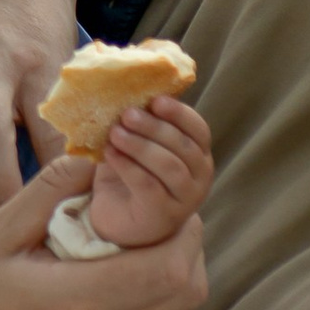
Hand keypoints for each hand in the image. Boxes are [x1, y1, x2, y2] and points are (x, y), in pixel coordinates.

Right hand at [0, 158, 205, 309]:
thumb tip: (104, 156)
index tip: (161, 202)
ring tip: (132, 256)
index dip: (180, 228)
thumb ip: (54, 189)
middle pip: (184, 295)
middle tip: (154, 223)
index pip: (168, 264)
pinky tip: (112, 298)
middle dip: (182, 250)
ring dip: (167, 284)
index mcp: (72, 304)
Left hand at [84, 96, 213, 249]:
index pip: (199, 130)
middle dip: (154, 127)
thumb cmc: (131, 174)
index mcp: (197, 155)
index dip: (180, 113)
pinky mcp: (162, 215)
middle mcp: (199, 178)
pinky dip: (128, 166)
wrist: (117, 219)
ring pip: (169, 166)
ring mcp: (184, 200)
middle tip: (127, 114)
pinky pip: (148, 185)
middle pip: (183, 146)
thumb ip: (140, 122)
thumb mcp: (138, 143)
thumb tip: (125, 90)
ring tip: (115, 132)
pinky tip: (110, 153)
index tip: (156, 100)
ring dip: (140, 145)